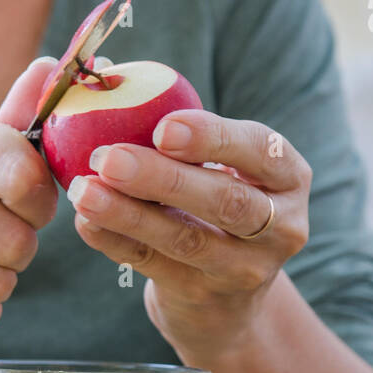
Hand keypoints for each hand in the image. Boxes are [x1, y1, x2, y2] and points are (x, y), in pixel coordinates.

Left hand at [68, 110, 310, 356]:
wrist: (227, 300)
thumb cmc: (214, 204)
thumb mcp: (221, 167)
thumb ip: (180, 131)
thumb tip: (107, 72)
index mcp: (288, 176)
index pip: (259, 150)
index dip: (212, 138)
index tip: (163, 127)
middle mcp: (281, 226)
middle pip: (225, 201)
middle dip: (163, 178)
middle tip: (109, 157)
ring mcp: (244, 270)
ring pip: (187, 239)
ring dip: (130, 214)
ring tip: (84, 191)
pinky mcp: (204, 298)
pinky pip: (155, 266)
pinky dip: (116, 242)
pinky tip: (86, 223)